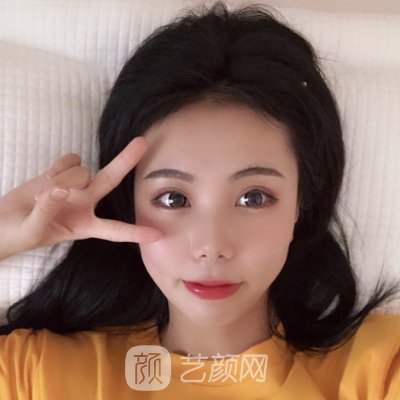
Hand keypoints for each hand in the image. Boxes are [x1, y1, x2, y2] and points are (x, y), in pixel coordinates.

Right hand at [0, 137, 160, 259]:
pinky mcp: (61, 173)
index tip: (158, 235)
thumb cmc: (17, 235)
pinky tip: (47, 177)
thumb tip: (59, 191)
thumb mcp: (32, 231)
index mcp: (85, 225)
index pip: (114, 230)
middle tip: (142, 142)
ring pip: (82, 170)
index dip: (134, 232)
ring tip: (41, 196)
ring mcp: (74, 187)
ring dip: (63, 178)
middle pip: (110, 180)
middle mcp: (85, 204)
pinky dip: (59, 166)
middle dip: (126, 161)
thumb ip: (46, 213)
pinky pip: (70, 160)